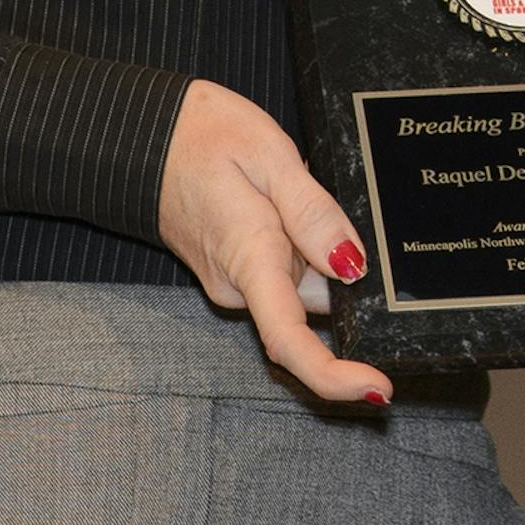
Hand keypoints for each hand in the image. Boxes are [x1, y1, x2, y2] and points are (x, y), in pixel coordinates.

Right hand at [156, 80, 389, 406]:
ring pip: (302, 282)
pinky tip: (286, 195)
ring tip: (293, 183)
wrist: (144, 134)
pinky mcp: (235, 270)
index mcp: (248, 259)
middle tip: (323, 196)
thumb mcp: (270, 155)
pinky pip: (284, 269)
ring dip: (316, 242)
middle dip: (338, 264)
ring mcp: (234, 281)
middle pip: (313, 303)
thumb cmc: (202, 135)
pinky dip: (300, 240)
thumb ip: (312, 212)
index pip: (290, 341)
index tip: (380, 390)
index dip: (336, 377)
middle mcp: (239, 285)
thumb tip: (352, 265)